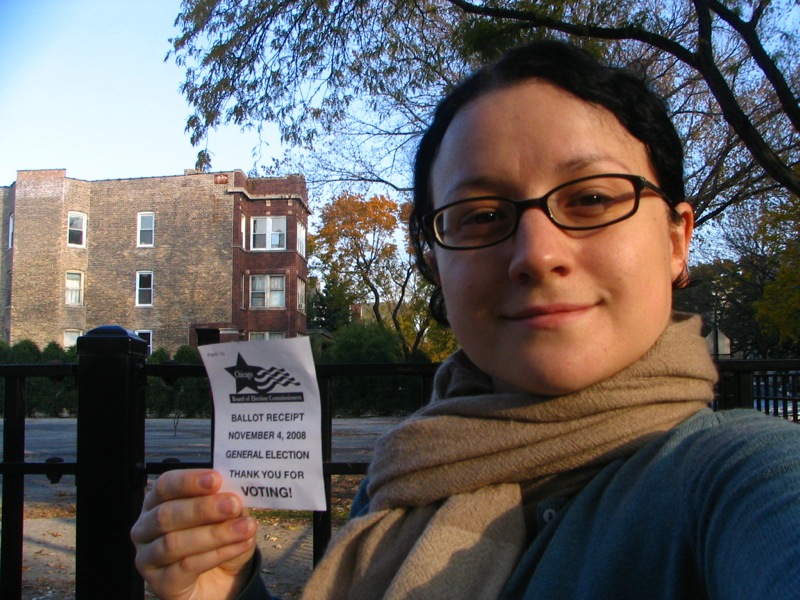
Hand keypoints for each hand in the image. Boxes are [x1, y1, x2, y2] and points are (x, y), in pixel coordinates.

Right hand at [131, 469, 257, 599]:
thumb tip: (236, 493)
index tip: (216, 479)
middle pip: (166, 514)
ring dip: (214, 533)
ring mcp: (148, 557)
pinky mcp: (159, 583)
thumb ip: (227, 501)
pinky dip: (217, 554)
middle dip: (203, 508)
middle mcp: (146, 528)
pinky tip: (239, 546)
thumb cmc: (218, 540)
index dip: (189, 481)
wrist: (221, 580)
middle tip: (233, 504)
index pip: (165, 485)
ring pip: (174, 543)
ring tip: (245, 528)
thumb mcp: (227, 516)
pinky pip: (185, 567)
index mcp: (158, 502)